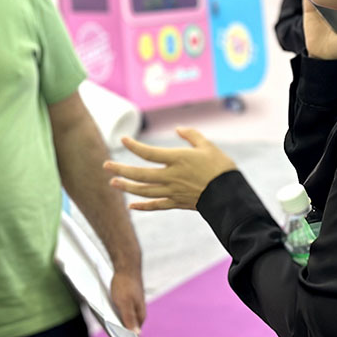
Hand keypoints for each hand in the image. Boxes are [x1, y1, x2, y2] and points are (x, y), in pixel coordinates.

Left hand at [103, 128, 236, 210]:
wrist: (231, 196)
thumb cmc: (220, 167)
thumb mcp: (208, 145)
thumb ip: (191, 135)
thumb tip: (178, 129)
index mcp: (177, 160)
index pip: (149, 153)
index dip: (134, 146)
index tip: (123, 140)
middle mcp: (171, 176)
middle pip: (140, 174)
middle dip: (121, 170)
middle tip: (106, 166)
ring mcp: (173, 191)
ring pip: (144, 191)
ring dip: (127, 187)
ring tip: (113, 183)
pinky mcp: (177, 203)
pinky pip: (156, 206)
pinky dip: (143, 207)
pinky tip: (131, 206)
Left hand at [110, 269, 145, 332]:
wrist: (127, 264)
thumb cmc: (125, 283)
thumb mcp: (124, 303)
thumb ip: (130, 318)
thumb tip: (137, 334)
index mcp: (141, 313)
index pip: (135, 330)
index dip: (126, 333)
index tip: (117, 332)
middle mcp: (140, 308)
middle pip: (131, 322)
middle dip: (122, 324)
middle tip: (111, 322)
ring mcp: (136, 300)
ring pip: (128, 312)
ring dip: (120, 315)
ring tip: (111, 313)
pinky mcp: (132, 294)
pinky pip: (125, 305)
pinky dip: (119, 306)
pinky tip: (113, 303)